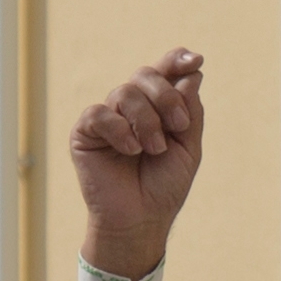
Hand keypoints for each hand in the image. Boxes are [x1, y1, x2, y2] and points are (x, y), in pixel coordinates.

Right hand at [71, 50, 208, 280]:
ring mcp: (107, 118)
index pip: (164, 71)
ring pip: (126, 92)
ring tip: (153, 149)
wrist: (141, 220)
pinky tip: (130, 151)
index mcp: (156, 107)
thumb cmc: (164, 187)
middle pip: (146, 74)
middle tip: (178, 127)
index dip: (177, 59)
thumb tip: (191, 73)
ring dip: (147, 121)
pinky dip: (119, 130)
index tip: (195, 61)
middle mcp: (130, 107)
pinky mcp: (85, 133)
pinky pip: (99, 113)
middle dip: (166, 97)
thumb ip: (190, 112)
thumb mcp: (188, 147)